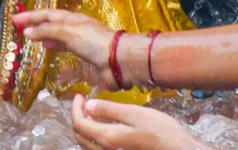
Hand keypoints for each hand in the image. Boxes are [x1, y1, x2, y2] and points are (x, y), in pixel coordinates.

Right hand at [14, 8, 121, 89]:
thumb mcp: (68, 32)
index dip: (30, 16)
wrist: (117, 62)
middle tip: (20, 30)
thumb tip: (28, 32)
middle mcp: (76, 31)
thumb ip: (48, 31)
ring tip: (33, 42)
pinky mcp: (85, 64)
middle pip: (52, 26)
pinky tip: (51, 67)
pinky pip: (68, 63)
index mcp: (72, 19)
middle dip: (36, 27)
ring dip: (46, 41)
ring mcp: (81, 47)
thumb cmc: (93, 42)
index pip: (47, 15)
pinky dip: (58, 64)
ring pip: (59, 42)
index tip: (14, 19)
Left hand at [69, 97, 201, 149]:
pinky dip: (93, 136)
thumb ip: (110, 110)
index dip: (75, 108)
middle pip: (79, 136)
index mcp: (107, 138)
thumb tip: (88, 105)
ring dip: (84, 127)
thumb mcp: (136, 114)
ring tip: (90, 111)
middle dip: (77, 117)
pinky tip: (102, 126)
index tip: (80, 95)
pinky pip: (97, 149)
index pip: (79, 124)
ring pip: (86, 144)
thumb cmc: (162, 131)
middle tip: (83, 101)